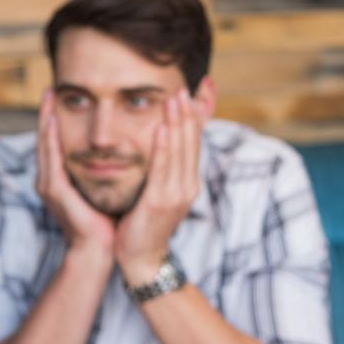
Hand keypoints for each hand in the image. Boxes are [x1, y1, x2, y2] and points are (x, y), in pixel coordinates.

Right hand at [36, 89, 115, 257]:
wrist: (99, 251)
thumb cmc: (105, 223)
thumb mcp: (102, 189)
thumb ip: (101, 171)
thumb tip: (116, 151)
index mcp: (59, 180)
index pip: (55, 143)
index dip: (55, 120)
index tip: (59, 98)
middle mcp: (48, 180)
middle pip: (45, 140)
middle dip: (46, 113)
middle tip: (50, 89)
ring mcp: (48, 185)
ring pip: (45, 145)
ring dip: (45, 119)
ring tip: (48, 97)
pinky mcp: (54, 190)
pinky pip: (51, 158)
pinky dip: (51, 137)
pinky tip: (53, 121)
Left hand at [116, 88, 204, 285]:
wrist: (141, 258)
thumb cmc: (143, 223)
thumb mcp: (156, 190)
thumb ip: (161, 167)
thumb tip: (160, 141)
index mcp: (187, 180)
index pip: (194, 139)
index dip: (199, 113)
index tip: (202, 87)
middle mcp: (187, 184)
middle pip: (191, 141)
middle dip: (189, 112)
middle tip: (185, 85)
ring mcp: (177, 193)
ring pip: (179, 150)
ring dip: (177, 122)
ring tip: (175, 97)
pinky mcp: (161, 202)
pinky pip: (162, 168)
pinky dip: (163, 146)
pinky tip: (161, 127)